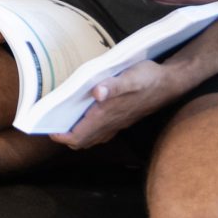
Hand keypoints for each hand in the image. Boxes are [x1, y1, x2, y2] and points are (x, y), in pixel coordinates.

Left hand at [53, 57, 189, 150]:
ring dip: (76, 134)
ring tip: (62, 121)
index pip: (79, 136)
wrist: (170, 83)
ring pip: (91, 138)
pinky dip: (88, 130)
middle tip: (51, 123)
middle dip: (64, 137)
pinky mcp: (121, 119)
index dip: (61, 136)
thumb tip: (96, 93)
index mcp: (107, 114)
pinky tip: (84, 118)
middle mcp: (110, 123)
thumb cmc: (149, 78)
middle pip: (82, 141)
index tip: (47, 128)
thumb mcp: (130, 76)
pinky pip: (101, 132)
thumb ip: (113, 85)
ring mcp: (117, 123)